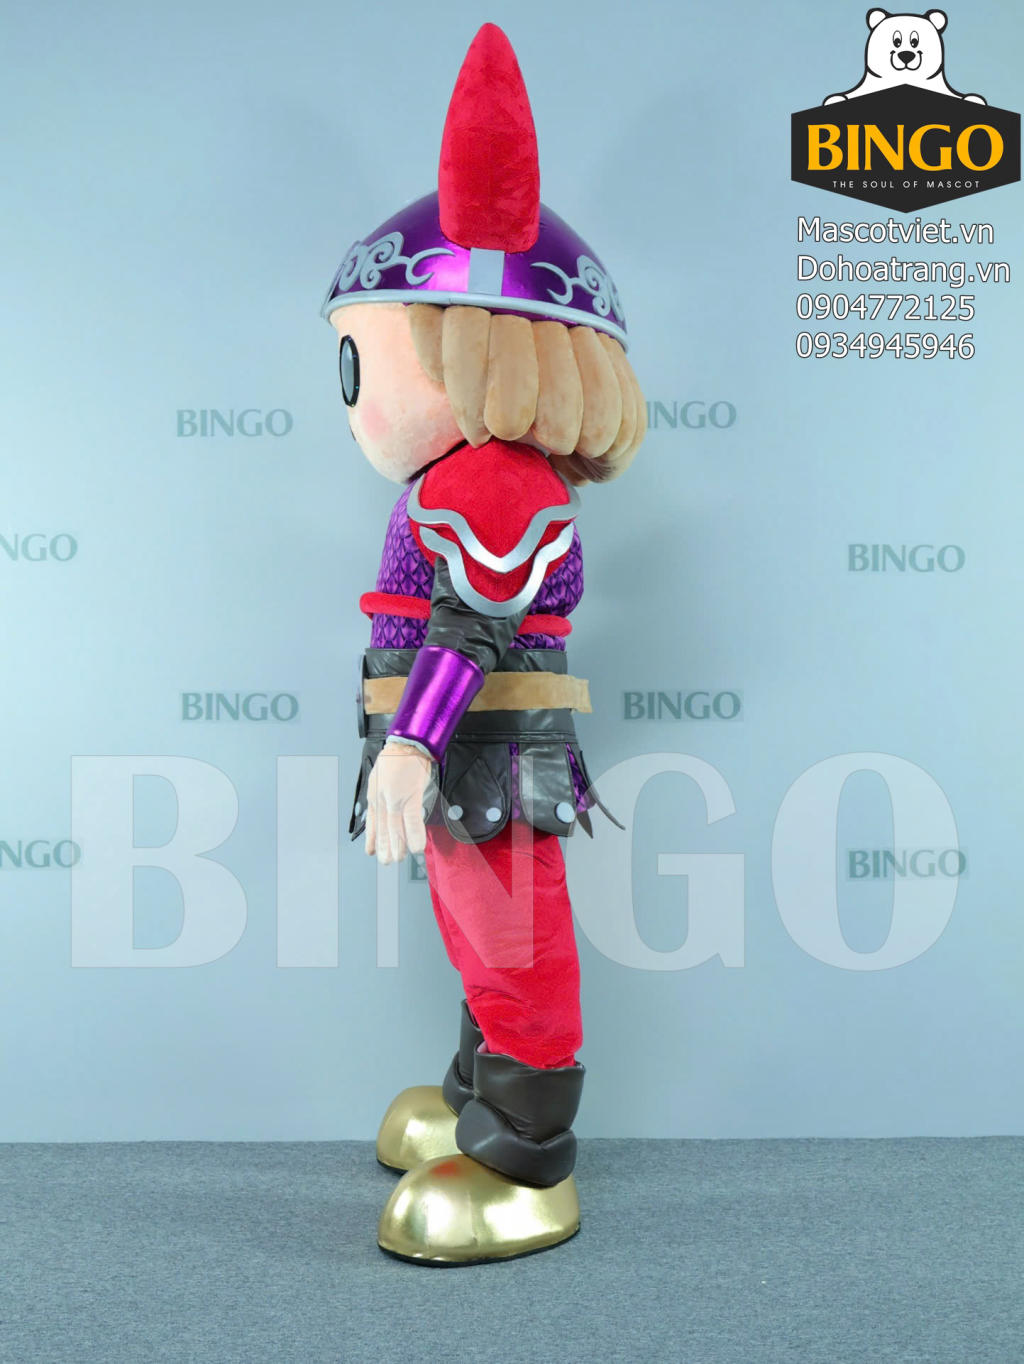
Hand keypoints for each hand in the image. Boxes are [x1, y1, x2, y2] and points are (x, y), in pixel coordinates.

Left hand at [365, 742, 433, 863]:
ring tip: (398, 859)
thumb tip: (386, 804)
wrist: (407, 743)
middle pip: (383, 829)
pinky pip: (411, 821)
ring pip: (395, 829)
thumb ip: (382, 792)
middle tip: (387, 861)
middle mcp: (382, 800)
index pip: (373, 822)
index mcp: (376, 795)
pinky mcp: (409, 797)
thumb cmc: (398, 756)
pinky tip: (416, 848)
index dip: (373, 839)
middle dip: (385, 847)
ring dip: (397, 846)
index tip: (372, 851)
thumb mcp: (380, 776)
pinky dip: (413, 836)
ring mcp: (395, 800)